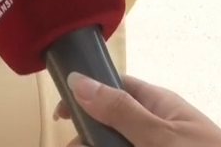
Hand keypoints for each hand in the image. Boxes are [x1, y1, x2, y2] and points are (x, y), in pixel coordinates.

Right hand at [54, 73, 220, 146]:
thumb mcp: (159, 135)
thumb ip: (121, 111)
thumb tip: (79, 80)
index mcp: (160, 104)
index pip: (115, 85)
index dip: (85, 94)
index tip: (61, 114)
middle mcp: (158, 124)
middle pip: (111, 122)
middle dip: (89, 136)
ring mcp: (158, 145)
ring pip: (119, 143)